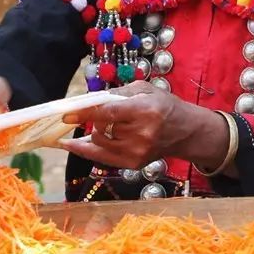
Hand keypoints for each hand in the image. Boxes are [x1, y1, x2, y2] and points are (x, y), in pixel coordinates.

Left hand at [59, 82, 228, 170]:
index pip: (108, 113)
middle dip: (95, 121)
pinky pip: (101, 157)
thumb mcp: (145, 90)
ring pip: (100, 142)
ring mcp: (137, 152)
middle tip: (95, 115)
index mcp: (145, 111)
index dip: (85, 114)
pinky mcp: (133, 164)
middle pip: (102, 128)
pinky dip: (87, 150)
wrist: (186, 132)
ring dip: (96, 132)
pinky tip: (73, 144)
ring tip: (99, 126)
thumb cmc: (165, 106)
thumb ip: (118, 93)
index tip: (67, 115)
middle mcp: (141, 134)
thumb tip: (89, 100)